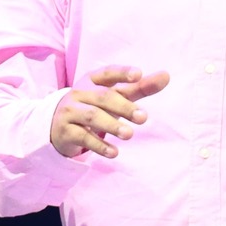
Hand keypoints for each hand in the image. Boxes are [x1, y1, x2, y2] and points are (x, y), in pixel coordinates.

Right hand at [50, 65, 169, 159]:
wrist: (59, 124)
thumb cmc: (95, 105)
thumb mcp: (115, 95)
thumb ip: (139, 87)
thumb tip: (166, 76)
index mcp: (92, 80)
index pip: (108, 73)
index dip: (122, 73)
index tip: (139, 74)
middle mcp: (79, 92)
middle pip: (103, 97)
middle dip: (124, 107)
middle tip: (144, 117)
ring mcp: (70, 111)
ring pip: (92, 116)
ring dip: (112, 125)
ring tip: (129, 135)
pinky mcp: (65, 131)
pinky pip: (83, 137)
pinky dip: (99, 146)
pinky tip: (114, 153)